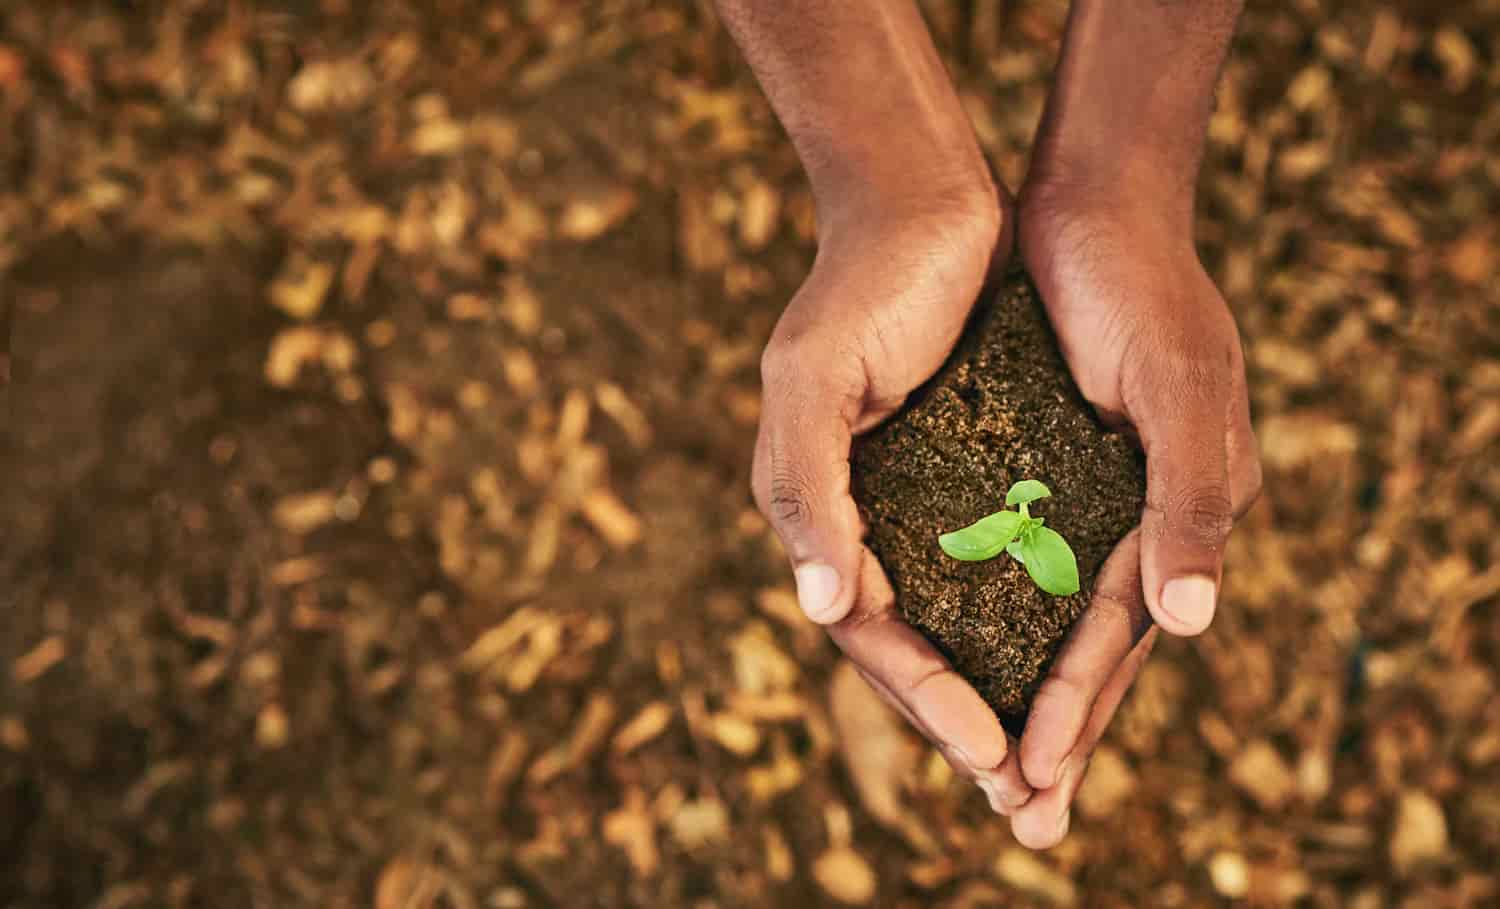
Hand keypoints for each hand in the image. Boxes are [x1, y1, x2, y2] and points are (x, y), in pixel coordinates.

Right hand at [754, 189, 1047, 811]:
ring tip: (1051, 765)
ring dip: (1002, 691)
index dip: (926, 696)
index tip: (991, 754)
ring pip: (961, 620)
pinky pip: (1000, 567)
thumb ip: (807, 492)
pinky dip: (1030, 620)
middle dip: (965, 726)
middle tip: (1029, 806)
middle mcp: (867, 519)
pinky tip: (1073, 658)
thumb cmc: (861, 287)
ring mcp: (919, 500)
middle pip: (915, 647)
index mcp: (821, 512)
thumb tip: (818, 609)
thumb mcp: (811, 381)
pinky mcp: (972, 471)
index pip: (869, 632)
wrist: (921, 201)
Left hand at [996, 180, 1262, 846]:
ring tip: (983, 768)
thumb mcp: (1182, 386)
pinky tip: (952, 653)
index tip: (1027, 779)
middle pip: (1083, 649)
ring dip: (1013, 688)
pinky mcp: (1030, 467)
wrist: (1089, 203)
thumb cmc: (1142, 289)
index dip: (1073, 709)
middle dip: (1049, 731)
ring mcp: (1078, 497)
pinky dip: (985, 614)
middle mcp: (1129, 519)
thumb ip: (1192, 502)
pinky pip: (1006, 560)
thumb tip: (1190, 626)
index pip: (1116, 638)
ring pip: (1041, 617)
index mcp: (1175, 517)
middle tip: (1016, 822)